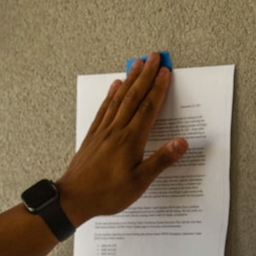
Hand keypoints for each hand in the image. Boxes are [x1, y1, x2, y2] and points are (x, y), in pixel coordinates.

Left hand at [56, 52, 188, 226]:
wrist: (73, 198)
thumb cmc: (106, 193)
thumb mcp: (139, 182)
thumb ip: (161, 160)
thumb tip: (182, 143)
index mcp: (130, 140)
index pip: (148, 108)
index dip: (158, 88)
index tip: (166, 72)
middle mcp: (116, 130)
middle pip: (134, 97)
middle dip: (146, 75)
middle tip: (154, 57)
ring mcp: (102, 132)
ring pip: (118, 99)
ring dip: (129, 80)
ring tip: (137, 64)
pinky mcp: (92, 136)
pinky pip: (104, 110)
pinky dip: (111, 95)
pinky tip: (114, 87)